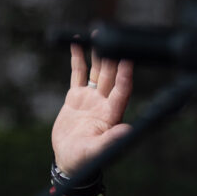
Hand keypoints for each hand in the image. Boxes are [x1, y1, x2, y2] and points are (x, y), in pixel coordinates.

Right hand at [50, 45, 132, 177]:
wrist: (68, 161)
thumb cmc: (83, 160)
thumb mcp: (96, 151)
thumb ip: (111, 140)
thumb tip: (127, 130)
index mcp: (111, 115)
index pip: (122, 90)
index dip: (125, 75)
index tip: (128, 58)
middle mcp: (103, 103)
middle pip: (110, 76)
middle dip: (112, 57)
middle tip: (112, 36)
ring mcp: (90, 99)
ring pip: (97, 71)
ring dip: (98, 53)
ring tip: (97, 34)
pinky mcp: (76, 97)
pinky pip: (78, 73)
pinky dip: (77, 59)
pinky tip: (77, 43)